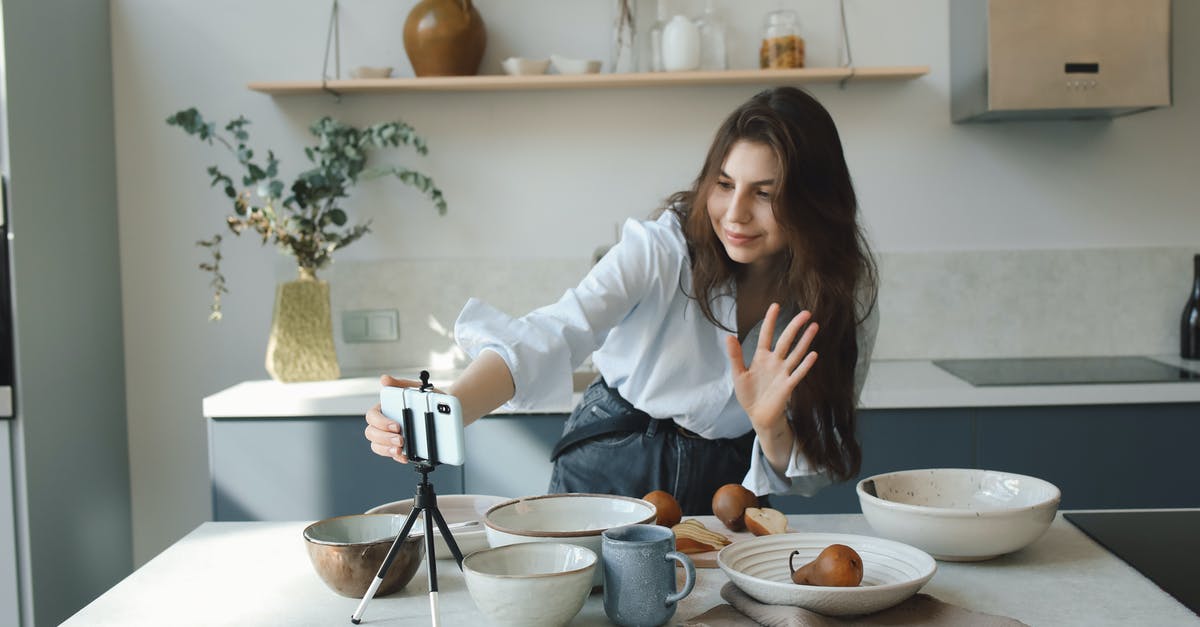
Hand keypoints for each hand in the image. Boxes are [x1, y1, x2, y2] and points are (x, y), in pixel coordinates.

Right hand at [364, 374, 442, 462]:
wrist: (444, 412)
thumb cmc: (427, 398)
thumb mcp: (415, 388)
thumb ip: (400, 384)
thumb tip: (385, 379)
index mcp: (383, 409)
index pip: (372, 416)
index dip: (381, 422)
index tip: (396, 426)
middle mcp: (383, 423)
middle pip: (371, 433)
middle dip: (384, 438)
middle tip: (400, 439)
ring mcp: (389, 436)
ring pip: (377, 446)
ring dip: (387, 449)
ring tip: (401, 450)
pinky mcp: (398, 447)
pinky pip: (391, 454)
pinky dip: (396, 457)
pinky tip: (405, 456)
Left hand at [725, 303, 818, 431]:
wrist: (757, 415)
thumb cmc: (749, 394)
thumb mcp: (738, 374)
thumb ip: (735, 356)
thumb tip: (729, 336)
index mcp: (761, 357)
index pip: (766, 334)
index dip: (770, 320)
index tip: (775, 305)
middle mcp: (775, 361)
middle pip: (786, 340)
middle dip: (794, 326)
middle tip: (805, 312)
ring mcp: (783, 372)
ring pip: (796, 353)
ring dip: (805, 340)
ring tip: (814, 326)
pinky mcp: (788, 385)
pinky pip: (798, 373)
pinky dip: (805, 364)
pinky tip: (813, 354)